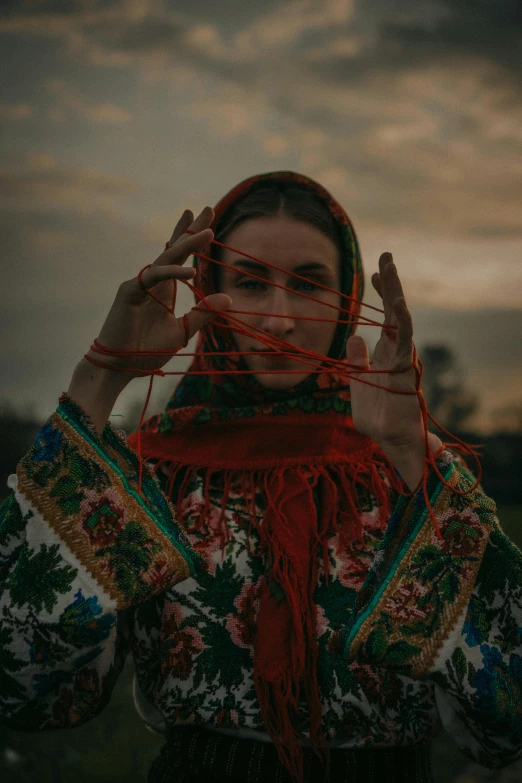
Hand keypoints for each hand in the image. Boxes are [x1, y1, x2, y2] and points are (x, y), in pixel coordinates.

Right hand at [85, 206, 230, 382]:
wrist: (119, 368)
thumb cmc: (146, 351)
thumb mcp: (182, 331)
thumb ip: (203, 314)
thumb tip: (229, 298)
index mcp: (164, 288)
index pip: (180, 257)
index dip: (192, 238)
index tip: (208, 222)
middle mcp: (152, 281)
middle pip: (173, 248)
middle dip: (191, 228)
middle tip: (207, 207)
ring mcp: (139, 284)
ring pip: (166, 258)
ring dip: (187, 244)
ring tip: (208, 232)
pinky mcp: (129, 292)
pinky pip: (154, 277)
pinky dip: (172, 273)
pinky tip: (191, 271)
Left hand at [346, 252, 423, 453]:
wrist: (391, 440)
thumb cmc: (378, 417)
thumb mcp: (358, 383)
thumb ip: (357, 360)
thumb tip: (355, 336)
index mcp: (385, 353)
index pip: (384, 316)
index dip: (381, 294)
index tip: (373, 272)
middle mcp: (396, 350)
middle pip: (394, 309)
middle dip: (390, 282)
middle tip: (386, 254)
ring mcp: (402, 357)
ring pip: (400, 318)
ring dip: (395, 293)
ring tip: (389, 267)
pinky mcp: (404, 369)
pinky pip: (404, 341)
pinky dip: (402, 322)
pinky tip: (399, 304)